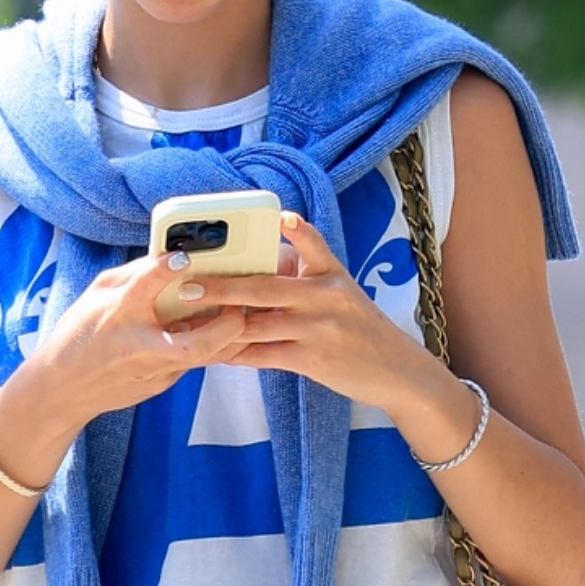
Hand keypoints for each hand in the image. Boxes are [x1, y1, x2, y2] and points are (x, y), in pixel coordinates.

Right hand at [0, 245, 265, 481]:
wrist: (63, 390)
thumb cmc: (78, 334)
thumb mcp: (96, 295)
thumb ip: (133, 275)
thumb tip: (171, 255)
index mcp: (117, 314)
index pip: (142, 288)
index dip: (165, 270)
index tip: (185, 257)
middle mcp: (138, 345)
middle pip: (192, 343)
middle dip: (226, 325)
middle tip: (242, 303)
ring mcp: (152, 370)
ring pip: (204, 356)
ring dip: (231, 335)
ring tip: (244, 312)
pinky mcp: (161, 383)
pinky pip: (195, 360)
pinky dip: (212, 343)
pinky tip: (224, 328)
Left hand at [212, 215, 483, 465]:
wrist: (395, 370)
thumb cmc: (359, 327)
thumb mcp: (340, 293)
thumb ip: (304, 277)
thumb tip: (260, 264)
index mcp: (332, 273)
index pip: (312, 243)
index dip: (295, 230)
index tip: (277, 216)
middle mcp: (325, 296)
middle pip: (265, 286)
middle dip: (224, 286)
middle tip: (189, 284)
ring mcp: (318, 328)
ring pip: (258, 324)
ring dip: (221, 324)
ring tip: (189, 321)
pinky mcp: (312, 359)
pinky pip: (265, 355)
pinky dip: (237, 354)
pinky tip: (215, 353)